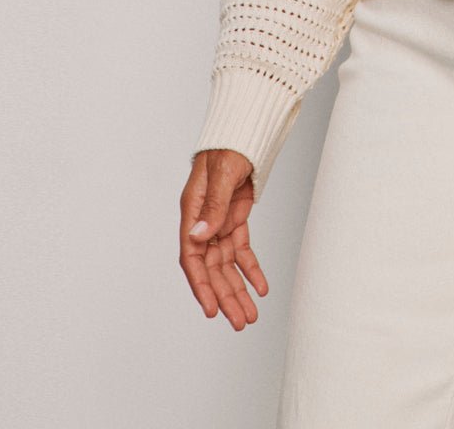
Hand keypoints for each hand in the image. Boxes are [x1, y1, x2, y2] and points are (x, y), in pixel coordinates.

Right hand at [179, 149, 267, 330]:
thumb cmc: (228, 145)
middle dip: (225, 296)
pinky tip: (261, 288)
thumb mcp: (222, 173)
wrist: (243, 131)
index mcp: (192, 211)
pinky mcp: (234, 219)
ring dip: (238, 290)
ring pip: (227, 265)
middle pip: (212, 268)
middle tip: (239, 322)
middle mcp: (203, 221)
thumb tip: (199, 234)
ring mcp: (218, 222)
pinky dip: (251, 270)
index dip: (201, 286)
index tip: (212, 309)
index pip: (193, 257)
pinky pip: (242, 250)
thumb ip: (212, 205)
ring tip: (250, 316)